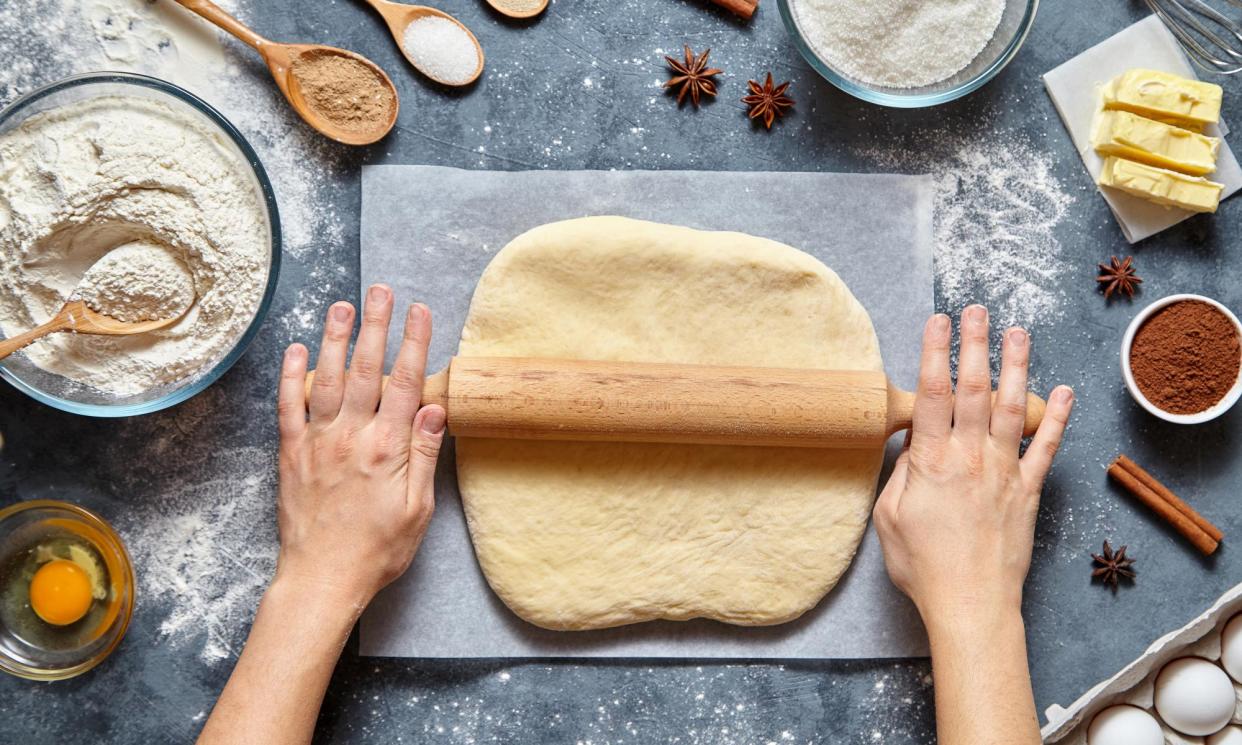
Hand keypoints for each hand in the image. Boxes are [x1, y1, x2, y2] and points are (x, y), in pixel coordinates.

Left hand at [274, 284, 445, 608]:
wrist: (323, 578)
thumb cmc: (377, 550)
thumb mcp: (418, 508)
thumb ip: (425, 455)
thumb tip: (436, 410)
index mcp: (388, 449)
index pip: (406, 383)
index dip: (415, 343)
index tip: (421, 312)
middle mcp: (352, 436)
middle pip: (366, 369)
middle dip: (375, 325)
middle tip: (380, 290)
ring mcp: (318, 442)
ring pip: (326, 378)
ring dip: (334, 339)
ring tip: (341, 305)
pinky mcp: (291, 454)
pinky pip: (288, 407)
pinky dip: (290, 376)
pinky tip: (295, 349)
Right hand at [874, 306, 1073, 623]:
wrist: (971, 604)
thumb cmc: (923, 566)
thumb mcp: (890, 517)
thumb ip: (902, 474)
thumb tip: (913, 444)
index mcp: (931, 463)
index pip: (931, 395)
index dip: (934, 353)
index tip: (937, 321)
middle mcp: (970, 458)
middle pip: (972, 389)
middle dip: (974, 345)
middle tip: (977, 310)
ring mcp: (1003, 472)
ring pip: (1009, 407)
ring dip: (1014, 366)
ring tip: (1017, 331)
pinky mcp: (1028, 492)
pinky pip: (1045, 448)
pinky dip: (1055, 418)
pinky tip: (1062, 391)